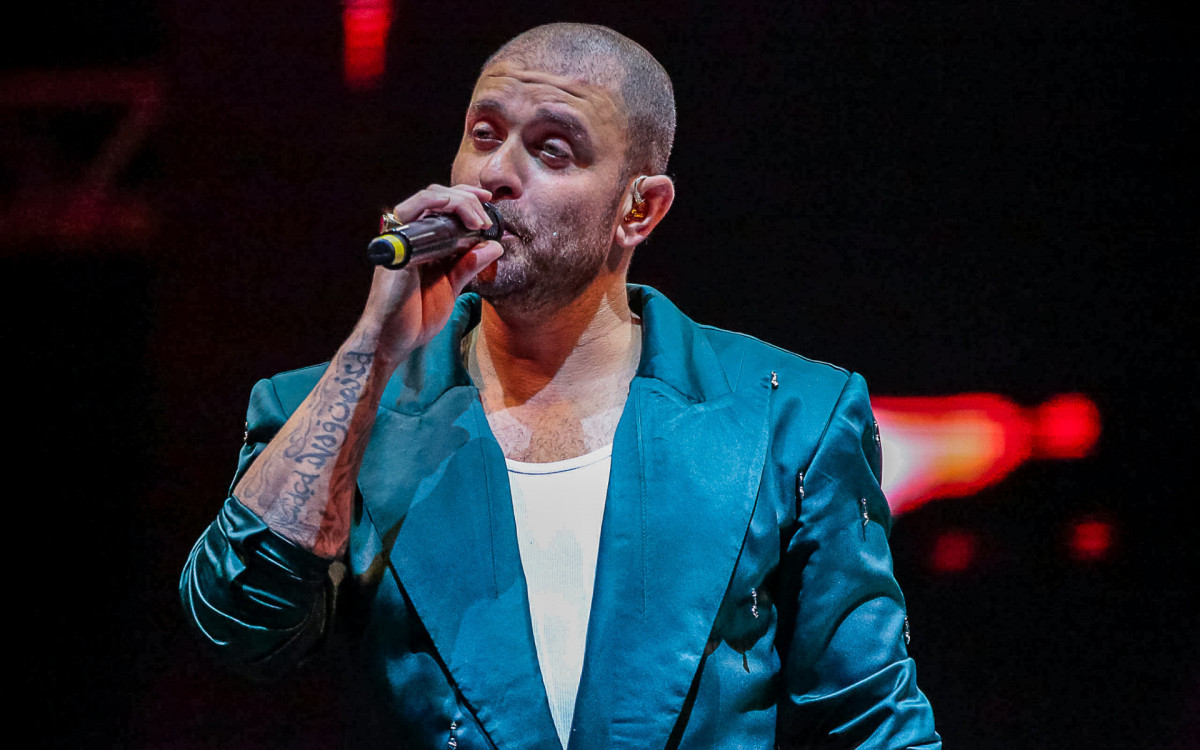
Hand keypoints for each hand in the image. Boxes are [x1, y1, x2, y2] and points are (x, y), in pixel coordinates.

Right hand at [359, 184, 503, 364]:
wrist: (394, 340)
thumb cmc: (417, 316)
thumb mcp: (452, 287)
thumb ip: (469, 265)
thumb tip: (495, 246)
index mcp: (423, 243)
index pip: (443, 206)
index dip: (467, 198)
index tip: (489, 203)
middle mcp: (410, 235)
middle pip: (437, 196)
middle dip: (467, 199)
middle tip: (487, 219)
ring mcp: (401, 238)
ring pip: (426, 198)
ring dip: (457, 201)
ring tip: (478, 221)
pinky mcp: (395, 245)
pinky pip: (410, 213)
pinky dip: (435, 206)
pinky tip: (456, 215)